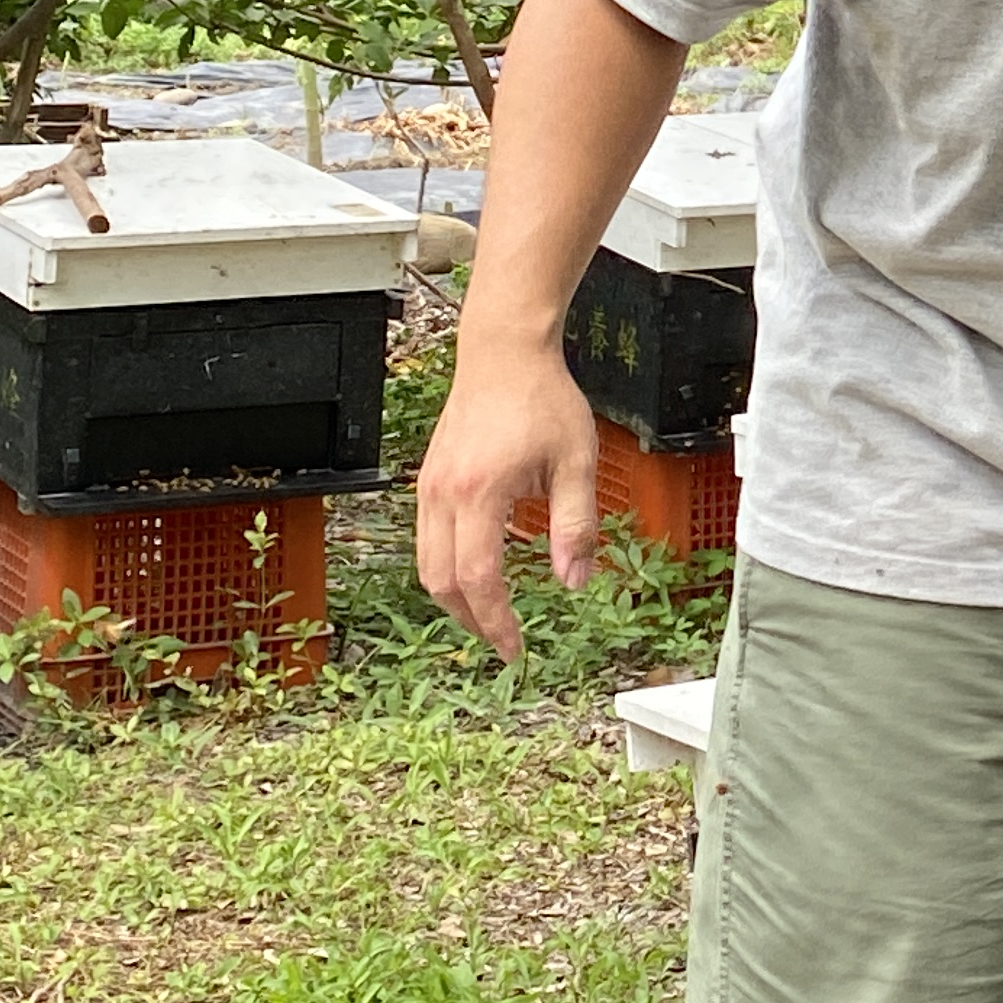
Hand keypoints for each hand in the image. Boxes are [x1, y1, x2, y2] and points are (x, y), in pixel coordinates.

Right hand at [413, 333, 601, 659]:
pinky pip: (426, 540)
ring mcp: (429, 487)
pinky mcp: (428, 481)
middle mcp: (443, 494)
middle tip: (503, 641)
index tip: (515, 648)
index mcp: (480, 493)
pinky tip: (475, 574)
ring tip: (490, 616)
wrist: (504, 354)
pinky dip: (446, 568)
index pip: (478, 578)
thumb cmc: (542, 399)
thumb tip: (573, 581)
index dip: (496, 621)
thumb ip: (576, 525)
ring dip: (455, 598)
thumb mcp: (577, 461)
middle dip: (471, 620)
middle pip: (441, 581)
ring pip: (426, 564)